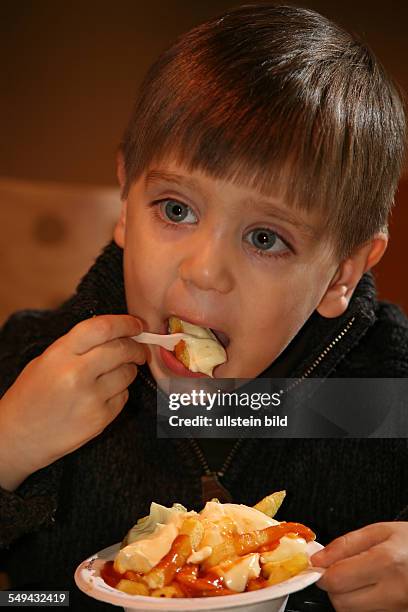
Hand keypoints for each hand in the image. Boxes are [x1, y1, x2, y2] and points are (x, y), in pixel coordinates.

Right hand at [0, 315, 146, 489]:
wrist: (17, 437)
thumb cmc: (31, 395)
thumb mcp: (47, 360)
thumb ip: (79, 346)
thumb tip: (117, 334)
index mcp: (60, 353)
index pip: (102, 328)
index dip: (126, 323)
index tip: (137, 325)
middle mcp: (76, 374)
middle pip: (122, 349)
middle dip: (136, 348)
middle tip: (139, 350)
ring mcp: (90, 398)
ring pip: (128, 374)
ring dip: (128, 370)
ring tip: (113, 374)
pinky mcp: (100, 419)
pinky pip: (124, 397)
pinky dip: (120, 393)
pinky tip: (101, 396)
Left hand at [311, 522, 407, 610]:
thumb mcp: (380, 531)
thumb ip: (345, 544)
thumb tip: (317, 559)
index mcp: (386, 562)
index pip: (337, 580)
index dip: (323, 573)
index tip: (322, 566)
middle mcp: (395, 591)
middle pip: (342, 603)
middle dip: (335, 588)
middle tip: (344, 572)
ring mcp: (400, 609)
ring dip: (350, 598)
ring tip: (363, 579)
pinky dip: (365, 606)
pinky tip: (374, 590)